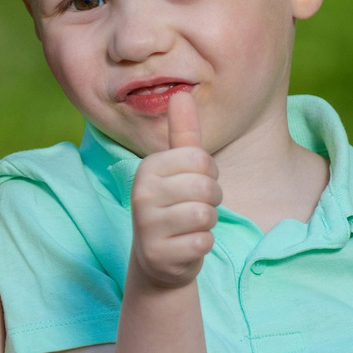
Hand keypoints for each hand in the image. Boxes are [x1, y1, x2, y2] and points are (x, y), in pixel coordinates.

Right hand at [127, 90, 218, 290]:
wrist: (158, 258)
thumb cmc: (175, 205)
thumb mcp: (178, 168)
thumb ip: (182, 133)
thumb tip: (180, 95)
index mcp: (148, 167)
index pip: (201, 159)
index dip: (210, 174)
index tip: (195, 184)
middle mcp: (141, 194)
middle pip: (206, 186)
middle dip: (211, 200)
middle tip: (194, 208)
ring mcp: (147, 226)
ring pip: (205, 215)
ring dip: (207, 224)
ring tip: (190, 226)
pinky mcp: (159, 255)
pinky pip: (203, 242)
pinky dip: (203, 244)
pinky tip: (186, 245)